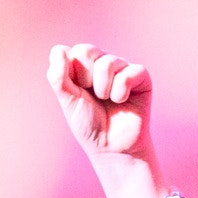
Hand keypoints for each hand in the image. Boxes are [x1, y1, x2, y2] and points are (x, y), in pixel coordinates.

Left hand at [48, 43, 152, 161]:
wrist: (111, 147)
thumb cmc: (89, 124)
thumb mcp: (67, 100)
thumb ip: (57, 77)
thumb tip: (59, 51)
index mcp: (80, 66)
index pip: (66, 51)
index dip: (67, 73)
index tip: (75, 92)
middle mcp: (100, 62)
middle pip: (86, 50)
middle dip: (85, 78)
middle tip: (92, 96)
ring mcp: (121, 67)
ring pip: (107, 63)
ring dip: (103, 89)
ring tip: (107, 101)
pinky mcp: (140, 76)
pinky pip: (128, 73)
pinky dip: (121, 91)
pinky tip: (122, 101)